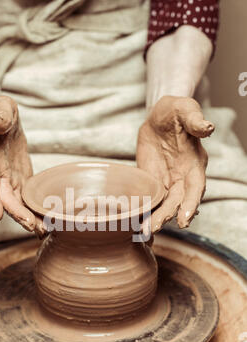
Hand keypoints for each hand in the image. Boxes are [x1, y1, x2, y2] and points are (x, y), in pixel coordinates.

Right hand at [0, 95, 43, 234]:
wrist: (3, 122)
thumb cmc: (1, 113)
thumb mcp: (1, 107)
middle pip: (4, 199)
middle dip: (16, 214)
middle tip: (31, 226)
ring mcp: (8, 182)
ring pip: (16, 205)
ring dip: (28, 219)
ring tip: (43, 231)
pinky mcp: (20, 184)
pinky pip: (26, 202)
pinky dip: (35, 214)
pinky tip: (47, 225)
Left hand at [137, 96, 213, 234]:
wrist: (159, 117)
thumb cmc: (176, 111)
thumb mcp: (185, 109)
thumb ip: (195, 120)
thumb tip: (207, 128)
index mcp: (194, 163)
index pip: (196, 187)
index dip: (191, 203)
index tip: (185, 219)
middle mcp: (183, 177)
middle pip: (177, 202)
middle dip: (167, 216)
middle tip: (154, 228)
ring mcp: (167, 181)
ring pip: (163, 205)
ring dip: (154, 218)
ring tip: (143, 231)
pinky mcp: (151, 181)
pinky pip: (149, 199)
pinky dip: (144, 210)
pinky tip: (134, 222)